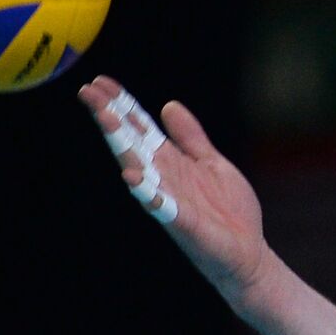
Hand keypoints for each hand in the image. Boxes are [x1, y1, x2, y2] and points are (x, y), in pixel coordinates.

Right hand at [78, 75, 273, 307]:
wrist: (247, 253)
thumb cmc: (227, 211)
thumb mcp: (210, 162)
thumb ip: (190, 137)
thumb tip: (168, 105)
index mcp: (171, 161)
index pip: (140, 127)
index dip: (121, 104)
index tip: (99, 81)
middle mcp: (164, 178)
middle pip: (132, 142)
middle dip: (111, 117)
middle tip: (88, 91)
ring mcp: (171, 201)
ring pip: (141, 169)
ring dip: (124, 146)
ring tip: (107, 120)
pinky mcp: (186, 224)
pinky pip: (163, 207)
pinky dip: (149, 193)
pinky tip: (134, 178)